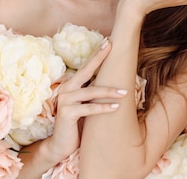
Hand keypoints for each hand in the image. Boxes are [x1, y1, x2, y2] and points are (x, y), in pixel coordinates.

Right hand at [46, 39, 125, 162]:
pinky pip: (89, 109)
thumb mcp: (87, 104)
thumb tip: (114, 78)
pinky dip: (104, 108)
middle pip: (86, 70)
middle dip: (99, 57)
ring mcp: (65, 100)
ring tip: (125, 93)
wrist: (61, 144)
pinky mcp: (66, 113)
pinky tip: (116, 107)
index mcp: (72, 85)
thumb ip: (93, 92)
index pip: (86, 67)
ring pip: (91, 92)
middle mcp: (66, 89)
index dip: (97, 54)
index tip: (108, 41)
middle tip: (112, 46)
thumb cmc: (77, 123)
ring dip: (110, 92)